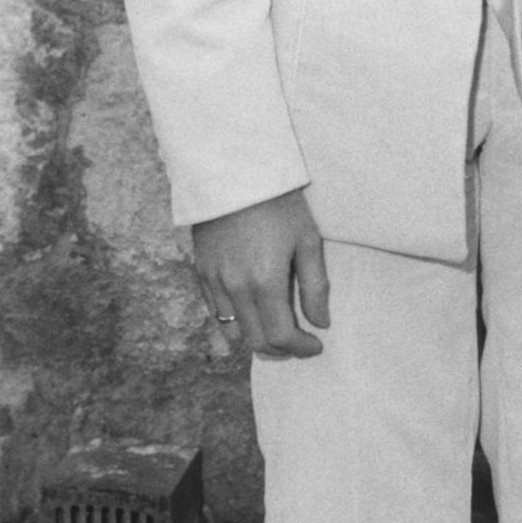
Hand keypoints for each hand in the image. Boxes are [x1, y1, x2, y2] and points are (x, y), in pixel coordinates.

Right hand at [192, 189, 329, 360]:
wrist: (236, 172)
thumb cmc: (280, 203)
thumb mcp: (307, 240)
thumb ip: (315, 286)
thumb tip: (320, 322)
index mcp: (265, 281)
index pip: (280, 336)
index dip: (300, 348)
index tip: (315, 345)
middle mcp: (235, 288)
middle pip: (255, 341)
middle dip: (280, 350)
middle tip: (298, 344)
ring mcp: (213, 281)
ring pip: (232, 332)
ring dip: (255, 339)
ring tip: (275, 331)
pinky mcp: (201, 272)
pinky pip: (215, 312)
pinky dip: (235, 322)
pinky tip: (252, 313)